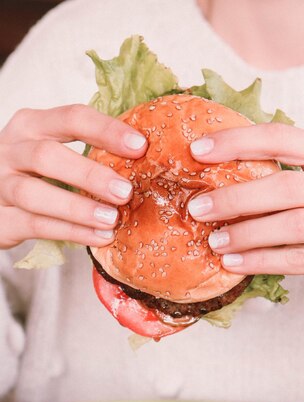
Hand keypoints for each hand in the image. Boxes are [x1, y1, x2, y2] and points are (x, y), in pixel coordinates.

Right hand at [0, 104, 146, 248]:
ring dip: (77, 208)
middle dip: (90, 174)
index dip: (106, 130)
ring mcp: (0, 184)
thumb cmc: (33, 173)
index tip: (140, 146)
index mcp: (31, 125)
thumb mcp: (52, 151)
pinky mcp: (0, 218)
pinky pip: (35, 225)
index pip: (71, 118)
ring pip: (34, 193)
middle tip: (125, 191)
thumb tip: (144, 160)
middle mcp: (11, 150)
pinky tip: (98, 237)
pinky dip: (69, 232)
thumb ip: (87, 150)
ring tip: (111, 219)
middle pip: (47, 155)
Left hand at [188, 124, 303, 300]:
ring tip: (214, 240)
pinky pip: (302, 259)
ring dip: (247, 233)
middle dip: (235, 197)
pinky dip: (265, 261)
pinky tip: (237, 263)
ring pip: (291, 226)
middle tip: (198, 208)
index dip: (237, 142)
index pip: (281, 138)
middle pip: (283, 186)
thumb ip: (298, 168)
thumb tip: (232, 170)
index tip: (198, 149)